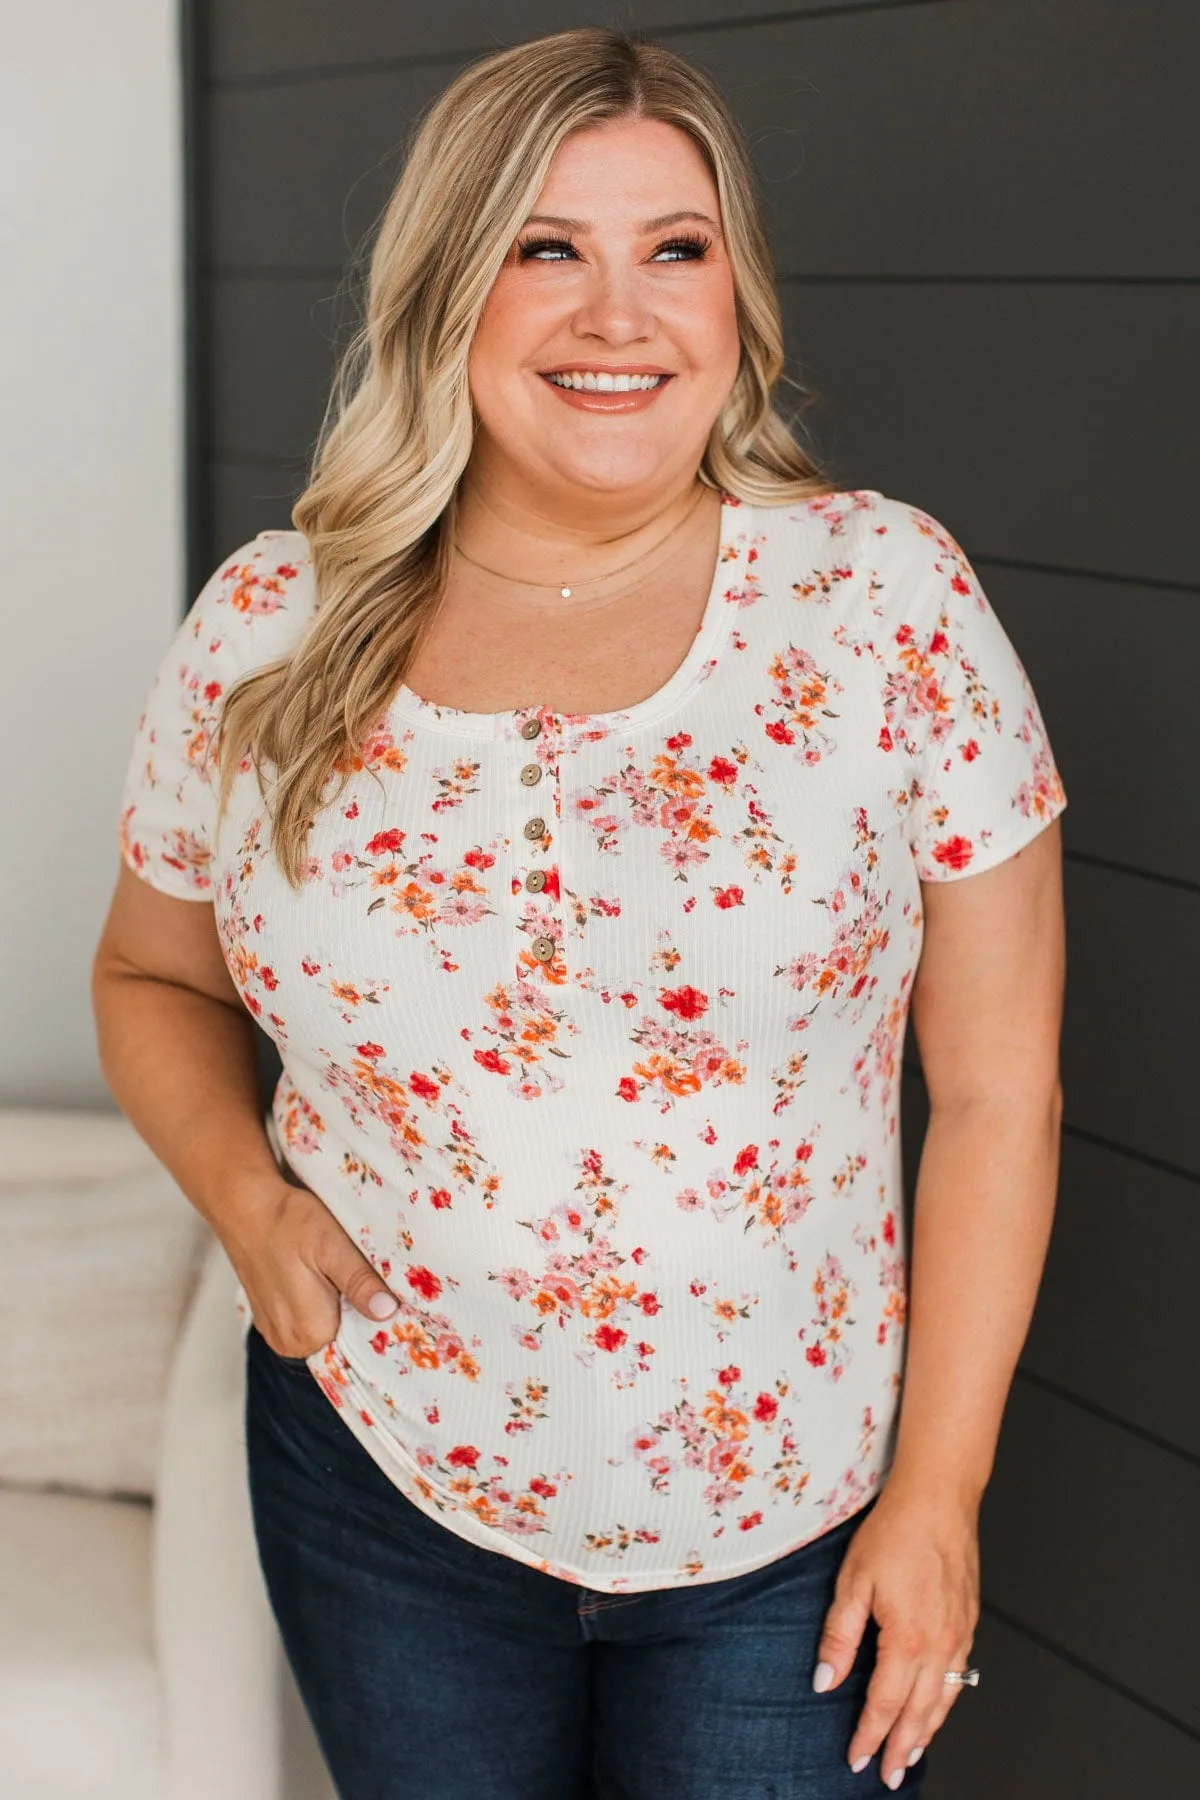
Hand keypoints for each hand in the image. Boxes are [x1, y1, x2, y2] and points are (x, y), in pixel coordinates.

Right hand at [218, 1173, 398, 1358]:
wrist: (245, 1206)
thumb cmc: (290, 1222)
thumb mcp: (332, 1246)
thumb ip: (359, 1283)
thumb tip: (387, 1311)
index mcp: (310, 1332)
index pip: (361, 1339)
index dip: (374, 1312)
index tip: (382, 1289)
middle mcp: (290, 1343)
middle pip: (341, 1336)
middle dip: (354, 1309)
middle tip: (356, 1272)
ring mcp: (276, 1334)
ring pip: (323, 1329)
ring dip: (334, 1306)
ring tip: (333, 1272)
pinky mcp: (268, 1320)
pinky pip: (304, 1323)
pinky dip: (314, 1305)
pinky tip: (315, 1277)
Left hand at [811, 1483, 980, 1787]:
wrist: (939, 1498)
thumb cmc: (896, 1531)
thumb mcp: (853, 1581)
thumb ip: (839, 1636)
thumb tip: (825, 1680)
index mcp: (909, 1638)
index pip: (885, 1704)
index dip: (869, 1735)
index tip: (857, 1758)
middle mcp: (941, 1644)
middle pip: (920, 1713)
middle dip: (902, 1748)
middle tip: (889, 1776)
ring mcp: (960, 1634)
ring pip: (946, 1699)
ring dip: (927, 1731)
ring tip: (911, 1755)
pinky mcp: (969, 1622)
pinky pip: (960, 1675)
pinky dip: (947, 1701)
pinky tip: (937, 1706)